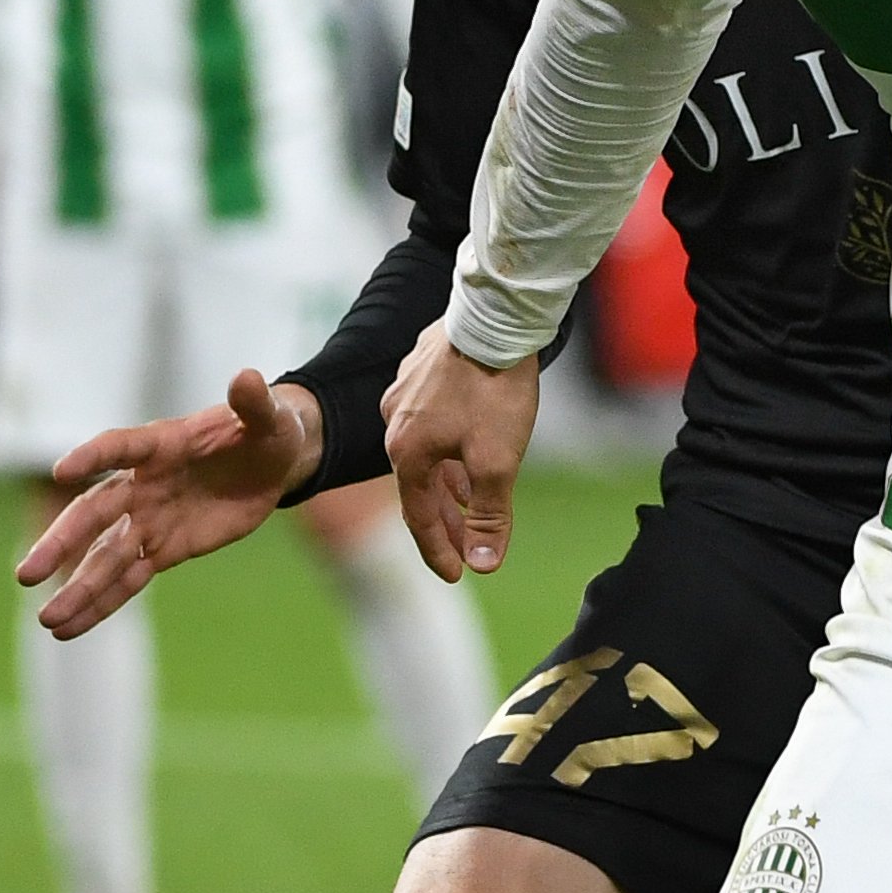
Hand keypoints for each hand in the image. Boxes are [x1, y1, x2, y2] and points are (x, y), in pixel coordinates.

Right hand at [19, 370, 323, 636]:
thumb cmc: (266, 430)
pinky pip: (129, 579)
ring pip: (105, 557)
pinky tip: (70, 628)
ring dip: (77, 587)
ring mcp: (150, 519)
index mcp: (162, 444)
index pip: (119, 447)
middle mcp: (143, 483)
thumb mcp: (269, 417)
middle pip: (94, 514)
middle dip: (62, 543)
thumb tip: (248, 378)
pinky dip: (102, 602)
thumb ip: (254, 402)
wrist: (271, 462)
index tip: (61, 471)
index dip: (93, 456)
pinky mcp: (166, 548)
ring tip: (48, 620)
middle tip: (27, 573)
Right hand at [382, 324, 539, 580]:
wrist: (496, 318)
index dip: (440, 550)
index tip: (458, 575)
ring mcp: (402, 396)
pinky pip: (429, 426)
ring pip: (425, 456)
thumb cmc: (495, 390)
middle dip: (446, 522)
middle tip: (468, 550)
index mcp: (406, 452)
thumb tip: (483, 565)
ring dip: (447, 486)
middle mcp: (393, 425)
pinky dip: (447, 452)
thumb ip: (489, 516)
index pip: (418, 517)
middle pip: (419, 488)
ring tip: (468, 508)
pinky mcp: (418, 373)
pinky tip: (465, 455)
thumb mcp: (498, 463)